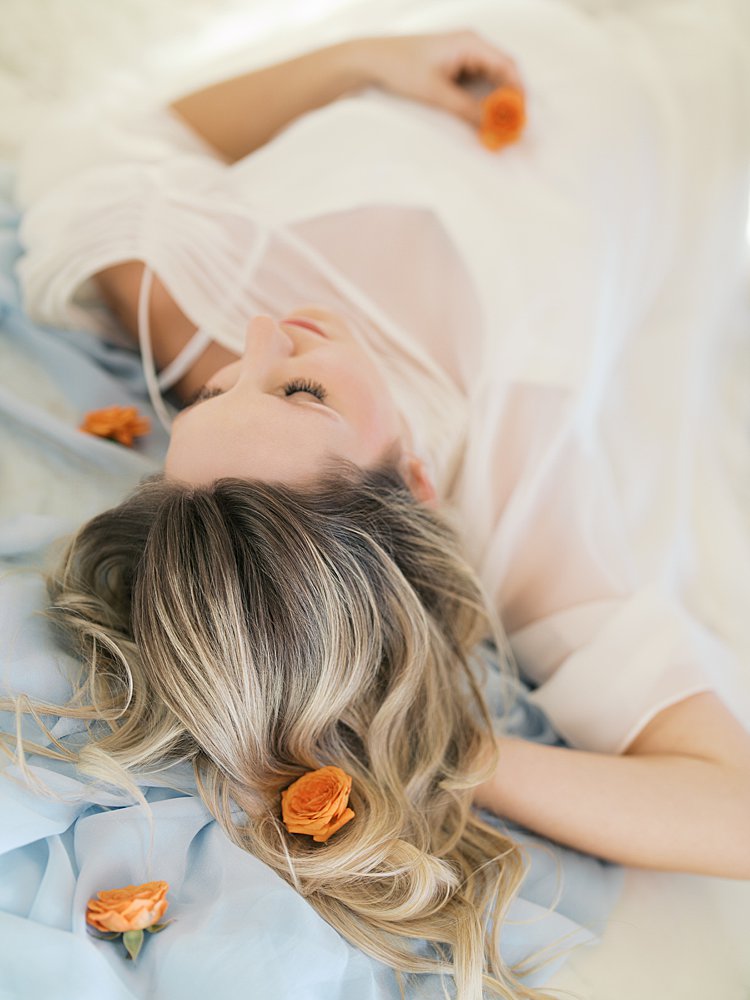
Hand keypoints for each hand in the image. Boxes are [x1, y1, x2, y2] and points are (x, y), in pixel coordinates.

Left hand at [355, 30, 522, 127]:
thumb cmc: (401, 67)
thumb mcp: (436, 93)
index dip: (518, 92)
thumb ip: (465, 109)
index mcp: (471, 43)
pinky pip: (477, 84)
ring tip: (498, 126)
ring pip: (491, 80)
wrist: (373, 60)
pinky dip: (483, 101)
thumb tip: (489, 126)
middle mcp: (471, 45)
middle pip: (503, 73)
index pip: (507, 65)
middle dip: (509, 100)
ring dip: (497, 102)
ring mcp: (463, 55)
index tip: (520, 116)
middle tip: (512, 126)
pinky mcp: (454, 67)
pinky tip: (482, 118)